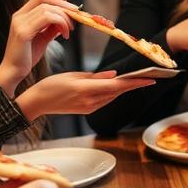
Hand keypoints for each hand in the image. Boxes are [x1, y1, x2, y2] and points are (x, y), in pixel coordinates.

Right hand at [0, 0, 76, 94]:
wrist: (14, 72)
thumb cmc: (27, 56)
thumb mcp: (43, 36)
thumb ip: (52, 24)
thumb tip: (64, 11)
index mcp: (22, 15)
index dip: (59, 0)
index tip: (74, 9)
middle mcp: (19, 16)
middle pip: (45, 0)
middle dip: (65, 7)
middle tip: (77, 17)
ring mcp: (19, 23)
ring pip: (47, 9)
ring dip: (63, 18)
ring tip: (69, 31)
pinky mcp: (23, 33)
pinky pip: (46, 18)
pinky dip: (60, 23)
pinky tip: (64, 35)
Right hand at [17, 70, 154, 120]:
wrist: (37, 103)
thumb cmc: (51, 85)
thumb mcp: (73, 76)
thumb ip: (96, 76)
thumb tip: (114, 75)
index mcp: (85, 90)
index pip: (117, 86)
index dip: (135, 83)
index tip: (150, 79)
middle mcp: (89, 101)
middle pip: (117, 92)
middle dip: (133, 84)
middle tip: (149, 76)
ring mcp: (88, 108)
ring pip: (112, 97)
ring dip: (123, 89)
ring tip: (137, 79)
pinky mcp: (86, 111)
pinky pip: (104, 101)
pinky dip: (112, 93)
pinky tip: (117, 86)